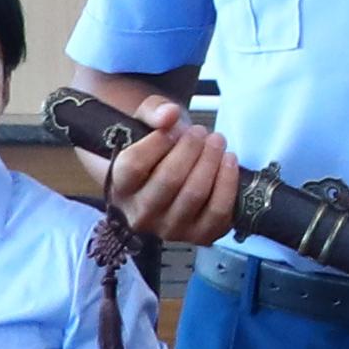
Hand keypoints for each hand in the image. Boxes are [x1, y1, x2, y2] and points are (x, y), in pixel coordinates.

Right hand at [105, 97, 241, 247]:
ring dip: (211, 161)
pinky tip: (229, 161)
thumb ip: (152, 112)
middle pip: (170, 179)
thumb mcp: (144, 124)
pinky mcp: (198, 237)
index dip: (158, 142)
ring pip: (195, 193)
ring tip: (217, 141)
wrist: (167, 181)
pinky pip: (219, 211)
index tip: (173, 127)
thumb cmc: (154, 151)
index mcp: (118, 188)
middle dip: (191, 148)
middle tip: (201, 131)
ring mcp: (169, 230)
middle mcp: (140, 215)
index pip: (134, 165)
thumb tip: (169, 114)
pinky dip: (228, 183)